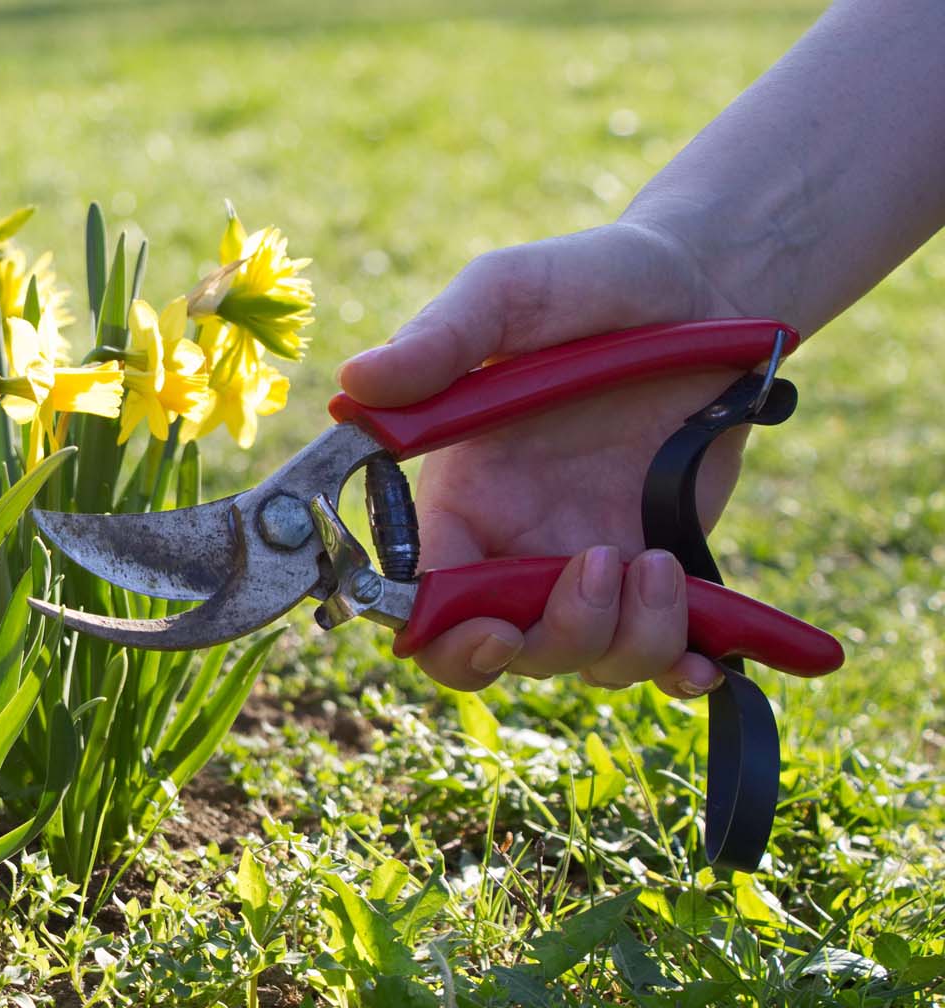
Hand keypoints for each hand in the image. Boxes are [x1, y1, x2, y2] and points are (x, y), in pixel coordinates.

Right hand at [338, 223, 750, 695]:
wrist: (709, 287)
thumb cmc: (592, 280)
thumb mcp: (508, 293)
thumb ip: (437, 341)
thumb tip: (353, 382)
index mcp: (462, 496)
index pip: (425, 601)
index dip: (447, 636)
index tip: (490, 626)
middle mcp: (519, 543)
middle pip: (510, 651)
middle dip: (552, 640)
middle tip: (600, 568)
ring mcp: (594, 561)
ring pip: (588, 661)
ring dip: (626, 640)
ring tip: (659, 565)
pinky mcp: (666, 567)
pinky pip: (664, 653)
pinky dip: (681, 671)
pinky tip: (705, 657)